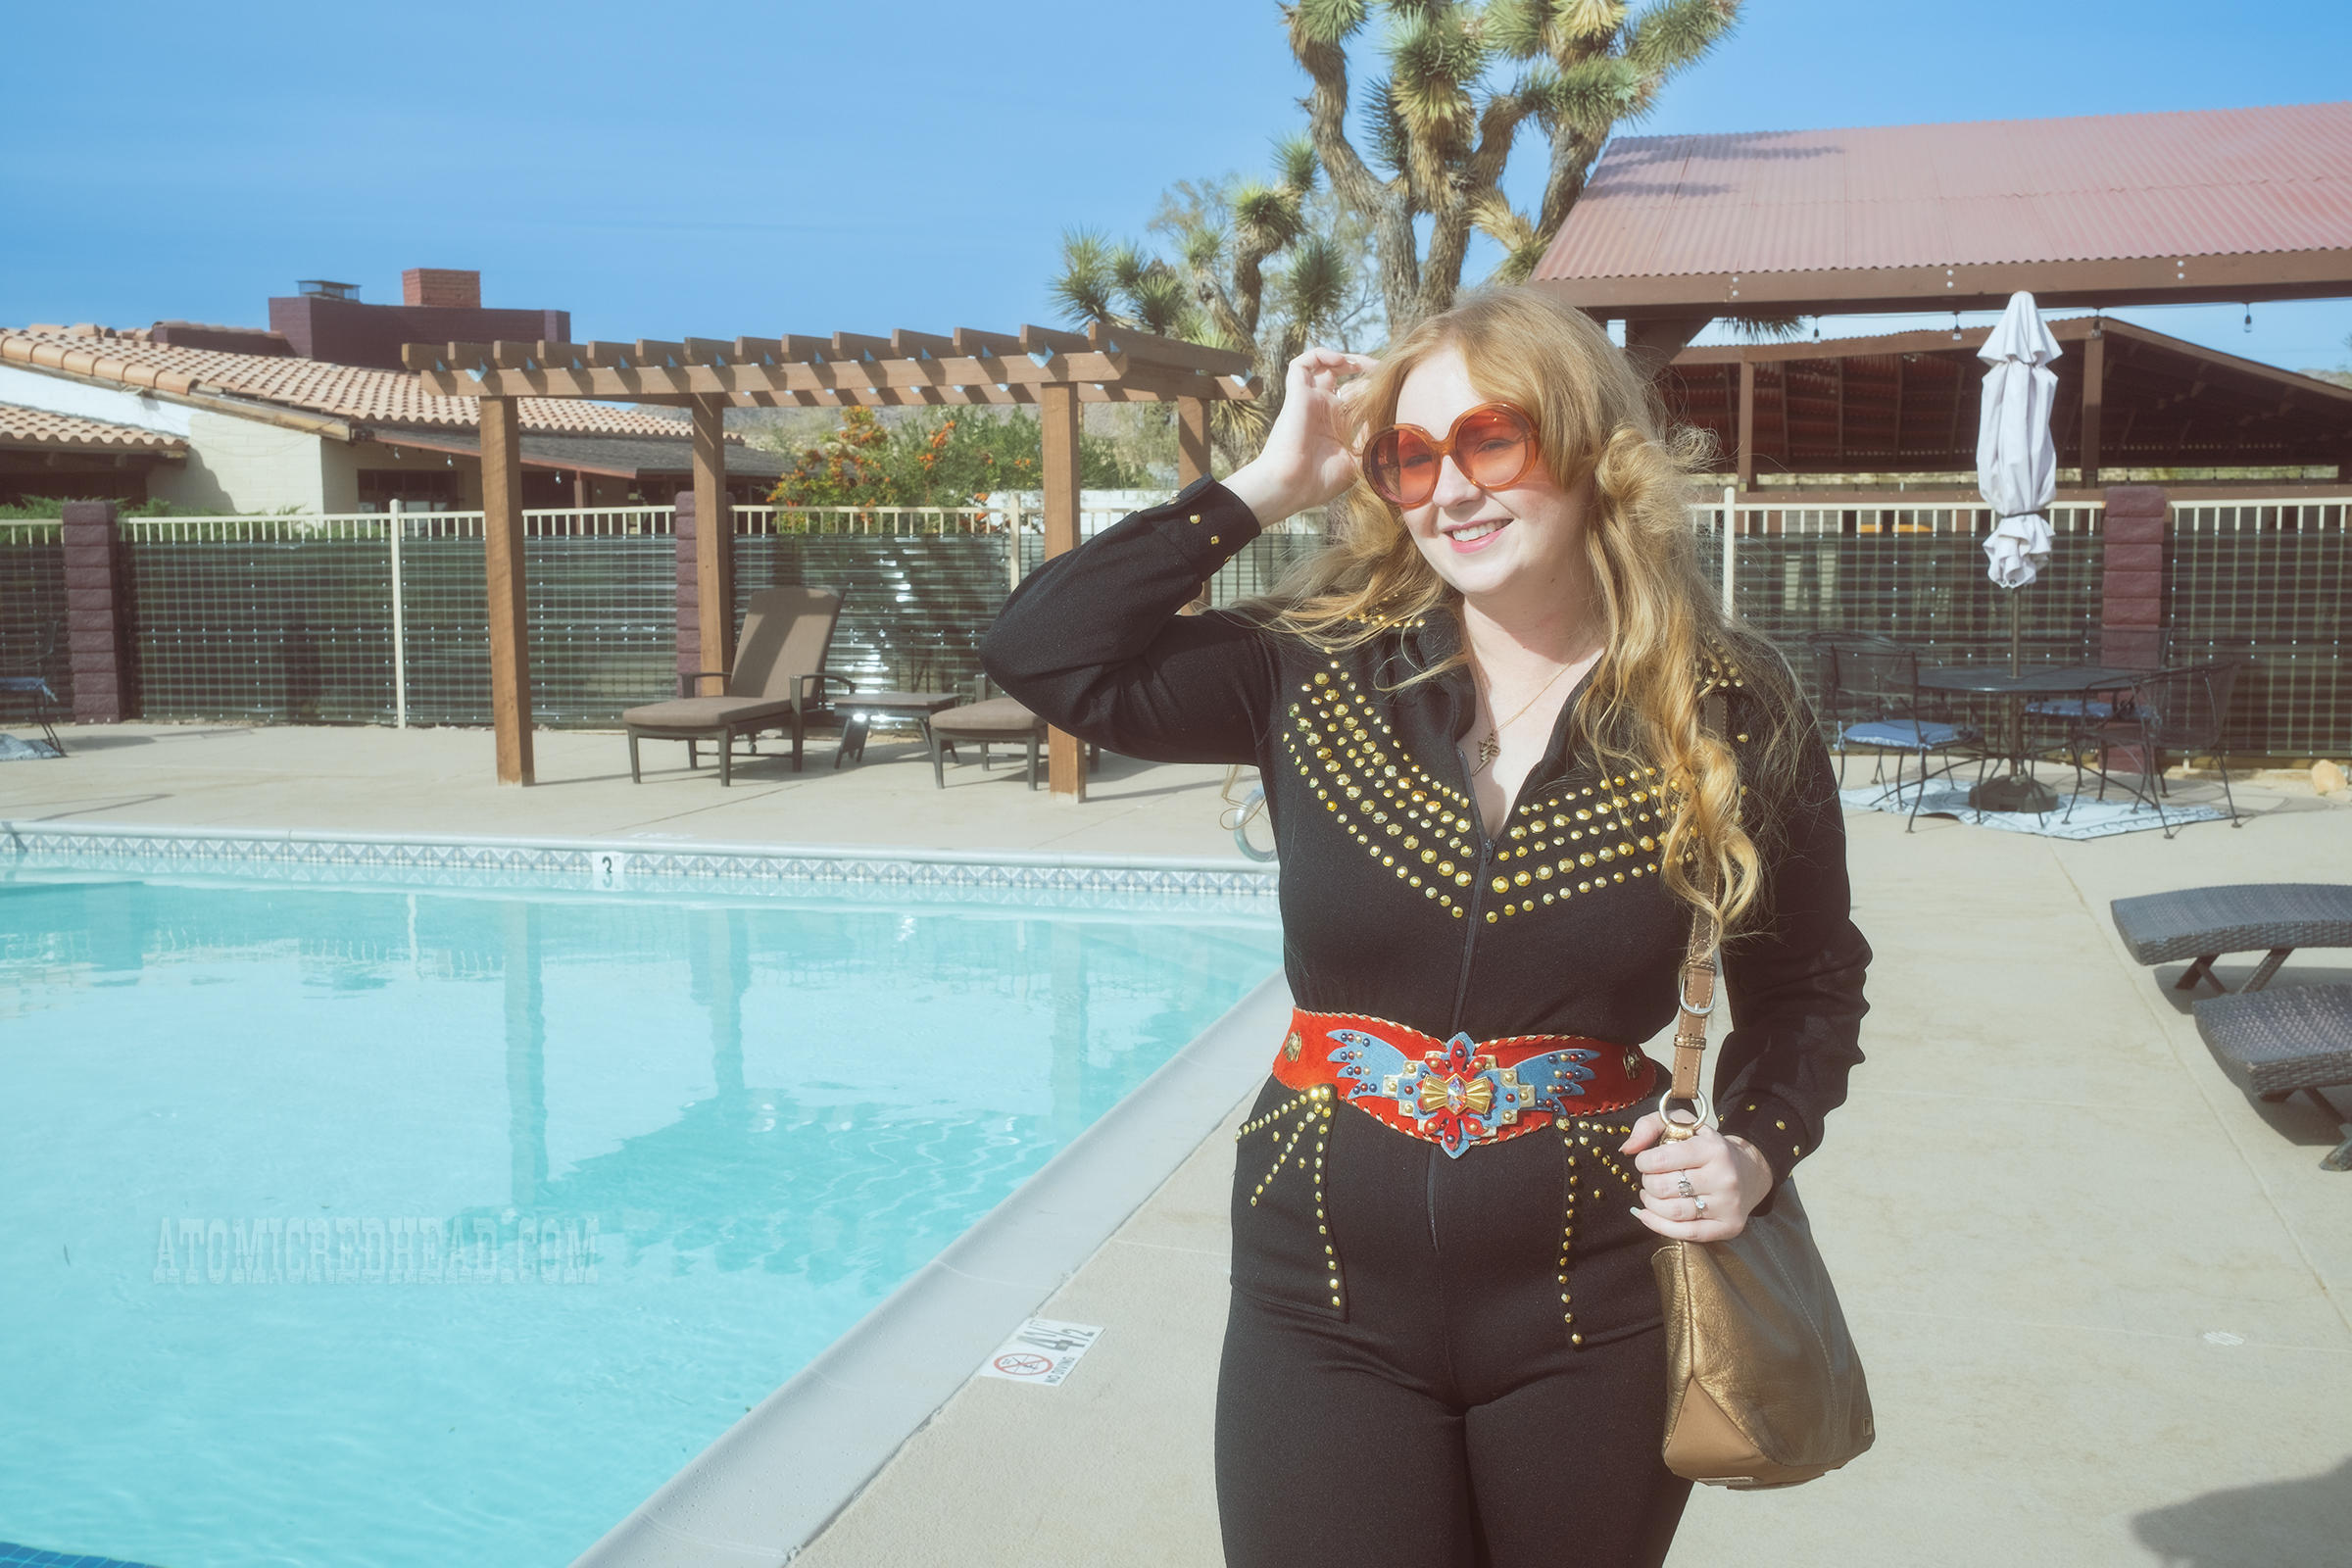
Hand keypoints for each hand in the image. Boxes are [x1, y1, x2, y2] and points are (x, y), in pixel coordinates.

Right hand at [1221, 346, 1377, 525]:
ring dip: (1347, 358)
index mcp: (1335, 425)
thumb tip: (1386, 418)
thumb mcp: (1356, 460)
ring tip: (1369, 364)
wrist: (1290, 487)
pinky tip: (1341, 361)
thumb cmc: (1319, 481)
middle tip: (1387, 374)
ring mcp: (1310, 400)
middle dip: (1367, 372)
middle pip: (1345, 378)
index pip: (1357, 396)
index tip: (1395, 390)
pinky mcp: (1297, 394)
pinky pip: (1302, 363)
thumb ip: (1370, 437)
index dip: (1375, 389)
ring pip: (1325, 366)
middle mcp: (1323, 409)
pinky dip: (1321, 354)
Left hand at [1621, 1114, 1773, 1241]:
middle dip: (1647, 1183)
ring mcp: (1728, 1205)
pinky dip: (1659, 1226)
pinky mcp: (1729, 1227)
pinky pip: (1686, 1234)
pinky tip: (1648, 1215)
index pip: (1661, 1160)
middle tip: (1650, 1179)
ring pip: (1673, 1212)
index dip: (1643, 1161)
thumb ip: (1649, 1126)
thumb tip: (1628, 1148)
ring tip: (1650, 1195)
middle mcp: (1724, 1177)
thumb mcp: (1682, 1124)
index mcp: (1713, 1149)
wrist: (1749, 1172)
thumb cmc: (1707, 1148)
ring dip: (1651, 1205)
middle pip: (1663, 1187)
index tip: (1644, 1161)